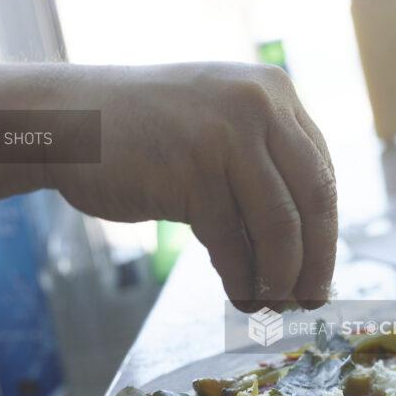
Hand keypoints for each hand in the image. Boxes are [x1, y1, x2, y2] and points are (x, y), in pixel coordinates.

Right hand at [54, 63, 336, 310]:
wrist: (68, 120)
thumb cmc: (146, 131)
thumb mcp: (219, 125)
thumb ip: (264, 165)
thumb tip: (308, 248)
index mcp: (274, 92)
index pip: (321, 173)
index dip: (327, 232)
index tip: (322, 272)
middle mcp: (257, 106)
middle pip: (312, 200)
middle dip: (316, 261)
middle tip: (310, 301)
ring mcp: (224, 137)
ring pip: (278, 226)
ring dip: (280, 276)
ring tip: (272, 303)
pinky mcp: (190, 174)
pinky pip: (232, 242)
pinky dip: (241, 278)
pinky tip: (240, 296)